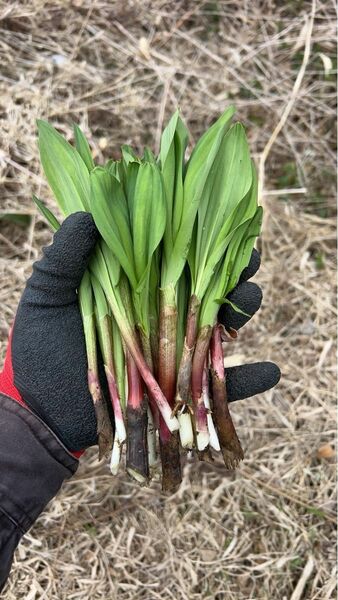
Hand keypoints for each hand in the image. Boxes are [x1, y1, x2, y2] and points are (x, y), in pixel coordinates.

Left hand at [0, 214, 279, 453]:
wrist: (40, 404)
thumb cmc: (40, 344)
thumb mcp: (48, 293)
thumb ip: (66, 255)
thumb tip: (88, 213)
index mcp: (137, 285)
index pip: (177, 254)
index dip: (202, 235)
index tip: (223, 217)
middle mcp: (160, 314)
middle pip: (209, 286)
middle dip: (235, 271)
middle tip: (249, 261)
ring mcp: (171, 350)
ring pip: (219, 326)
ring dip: (243, 315)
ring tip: (252, 304)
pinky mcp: (175, 387)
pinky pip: (216, 385)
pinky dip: (246, 380)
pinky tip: (271, 373)